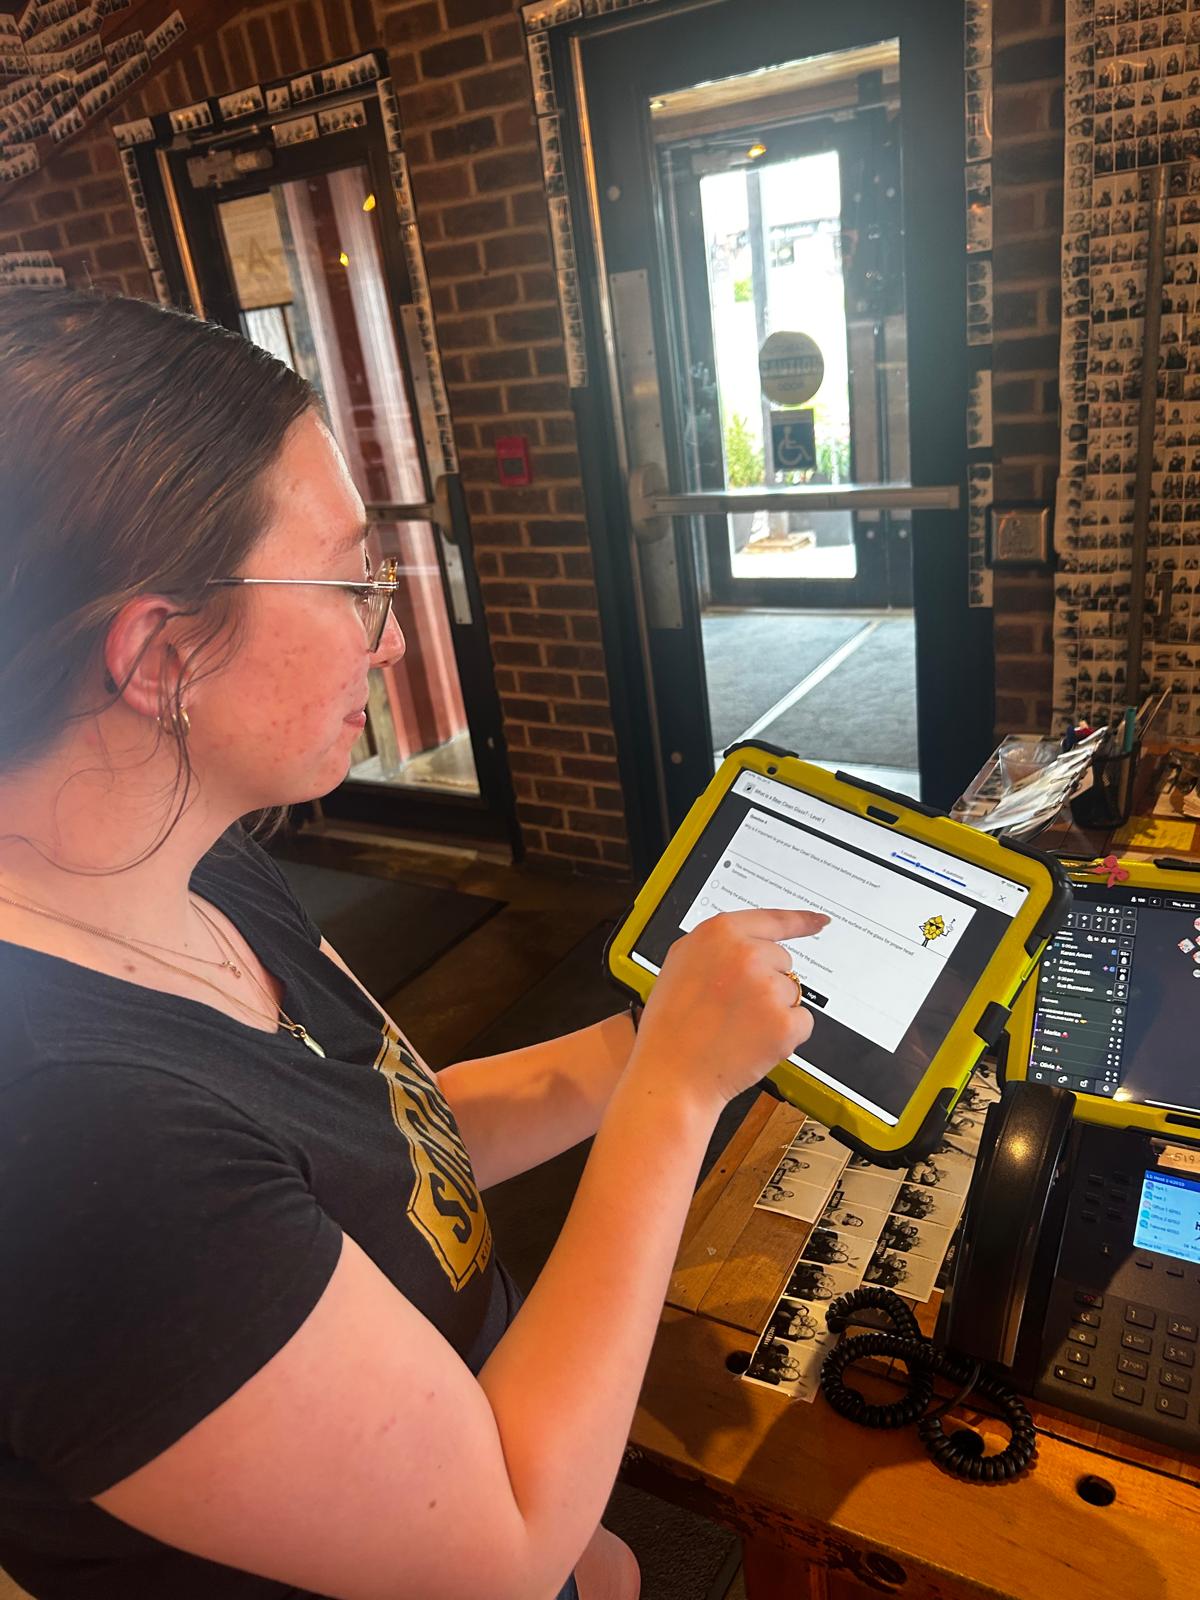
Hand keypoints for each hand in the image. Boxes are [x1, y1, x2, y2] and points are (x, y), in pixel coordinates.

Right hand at [633, 909, 829, 1112]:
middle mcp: (746, 954)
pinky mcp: (784, 1022)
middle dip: (766, 982)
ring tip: (736, 1026)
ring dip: (774, 1010)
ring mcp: (767, 988)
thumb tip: (748, 939)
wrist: (672, 1073)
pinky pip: (802, 1022)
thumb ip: (718, 944)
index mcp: (719, 933)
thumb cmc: (671, 1025)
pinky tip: (753, 1041)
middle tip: (732, 1006)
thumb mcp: (681, 963)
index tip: (819, 922)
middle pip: (783, 961)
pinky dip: (785, 1035)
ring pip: (791, 992)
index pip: (774, 919)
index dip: (801, 921)